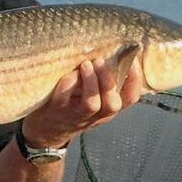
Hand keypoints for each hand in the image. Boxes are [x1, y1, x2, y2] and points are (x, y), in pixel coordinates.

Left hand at [22, 57, 143, 147]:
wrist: (46, 130)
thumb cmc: (74, 105)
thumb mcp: (94, 98)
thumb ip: (103, 82)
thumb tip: (113, 52)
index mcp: (108, 109)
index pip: (130, 98)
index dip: (135, 80)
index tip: (132, 60)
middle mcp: (96, 115)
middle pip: (112, 104)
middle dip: (108, 81)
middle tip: (100, 61)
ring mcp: (76, 114)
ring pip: (91, 104)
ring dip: (91, 82)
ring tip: (86, 64)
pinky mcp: (57, 111)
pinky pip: (64, 99)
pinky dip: (68, 84)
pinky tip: (68, 73)